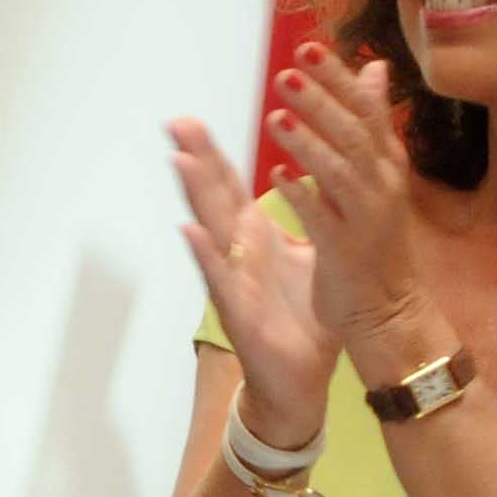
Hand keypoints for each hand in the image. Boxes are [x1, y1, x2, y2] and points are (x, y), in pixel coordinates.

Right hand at [169, 107, 338, 441]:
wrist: (302, 378)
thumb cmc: (304, 318)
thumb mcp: (314, 255)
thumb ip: (313, 213)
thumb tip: (320, 173)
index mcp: (256, 236)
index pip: (229, 186)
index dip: (211, 152)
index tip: (190, 118)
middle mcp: (237, 252)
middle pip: (213, 198)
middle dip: (196, 161)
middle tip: (176, 122)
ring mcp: (232, 279)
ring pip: (209, 230)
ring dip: (194, 197)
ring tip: (179, 161)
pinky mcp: (237, 310)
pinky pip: (219, 279)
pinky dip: (206, 256)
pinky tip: (192, 233)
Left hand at [262, 42, 429, 347]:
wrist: (391, 310)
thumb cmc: (377, 238)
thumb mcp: (380, 174)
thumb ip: (370, 123)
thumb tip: (373, 68)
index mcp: (386, 165)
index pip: (365, 110)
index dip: (338, 78)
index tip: (308, 46)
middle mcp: (381, 186)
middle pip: (353, 134)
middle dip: (322, 101)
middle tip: (288, 71)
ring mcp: (366, 218)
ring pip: (338, 172)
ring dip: (308, 143)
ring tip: (277, 116)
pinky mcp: (346, 251)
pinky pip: (322, 219)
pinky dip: (302, 195)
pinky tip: (277, 175)